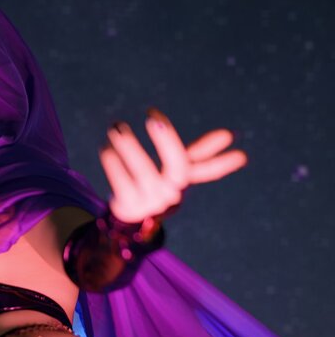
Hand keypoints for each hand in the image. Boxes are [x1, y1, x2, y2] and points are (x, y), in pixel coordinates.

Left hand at [99, 109, 247, 225]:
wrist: (132, 218)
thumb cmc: (158, 185)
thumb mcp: (177, 169)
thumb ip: (201, 153)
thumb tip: (229, 137)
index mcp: (182, 181)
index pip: (198, 166)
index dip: (202, 146)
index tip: (173, 118)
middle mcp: (170, 194)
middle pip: (177, 168)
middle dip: (167, 142)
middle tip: (153, 118)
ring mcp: (150, 202)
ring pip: (144, 172)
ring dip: (132, 149)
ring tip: (117, 128)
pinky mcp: (128, 206)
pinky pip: (122, 183)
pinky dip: (114, 165)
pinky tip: (106, 148)